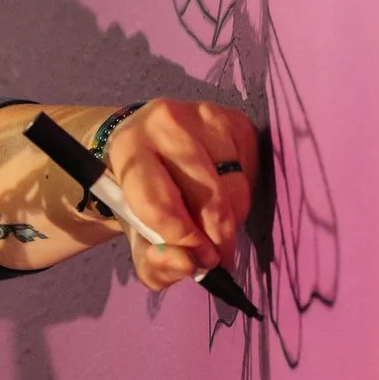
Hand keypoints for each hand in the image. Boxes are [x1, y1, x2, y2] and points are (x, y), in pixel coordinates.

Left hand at [98, 99, 257, 291]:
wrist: (147, 146)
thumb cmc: (141, 194)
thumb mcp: (137, 235)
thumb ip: (155, 263)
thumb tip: (189, 265)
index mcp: (127, 148)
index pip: (160, 203)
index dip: (185, 241)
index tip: (201, 261)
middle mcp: (163, 122)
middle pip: (207, 195)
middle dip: (218, 235)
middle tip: (220, 257)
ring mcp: (203, 114)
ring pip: (234, 185)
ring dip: (233, 218)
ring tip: (218, 227)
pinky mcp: (234, 118)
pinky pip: (251, 170)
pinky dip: (244, 194)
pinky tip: (226, 196)